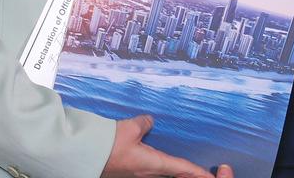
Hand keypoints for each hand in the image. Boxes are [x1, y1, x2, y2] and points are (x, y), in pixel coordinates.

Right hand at [100, 115, 233, 177]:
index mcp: (152, 164)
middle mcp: (146, 173)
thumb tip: (150, 121)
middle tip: (198, 172)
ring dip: (172, 171)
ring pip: (161, 174)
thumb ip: (144, 123)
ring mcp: (136, 175)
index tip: (210, 176)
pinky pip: (148, 170)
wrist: (82, 155)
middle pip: (173, 174)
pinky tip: (156, 160)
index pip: (182, 168)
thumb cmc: (107, 144)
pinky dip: (158, 167)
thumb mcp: (130, 128)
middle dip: (185, 173)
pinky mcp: (127, 173)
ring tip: (182, 168)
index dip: (197, 172)